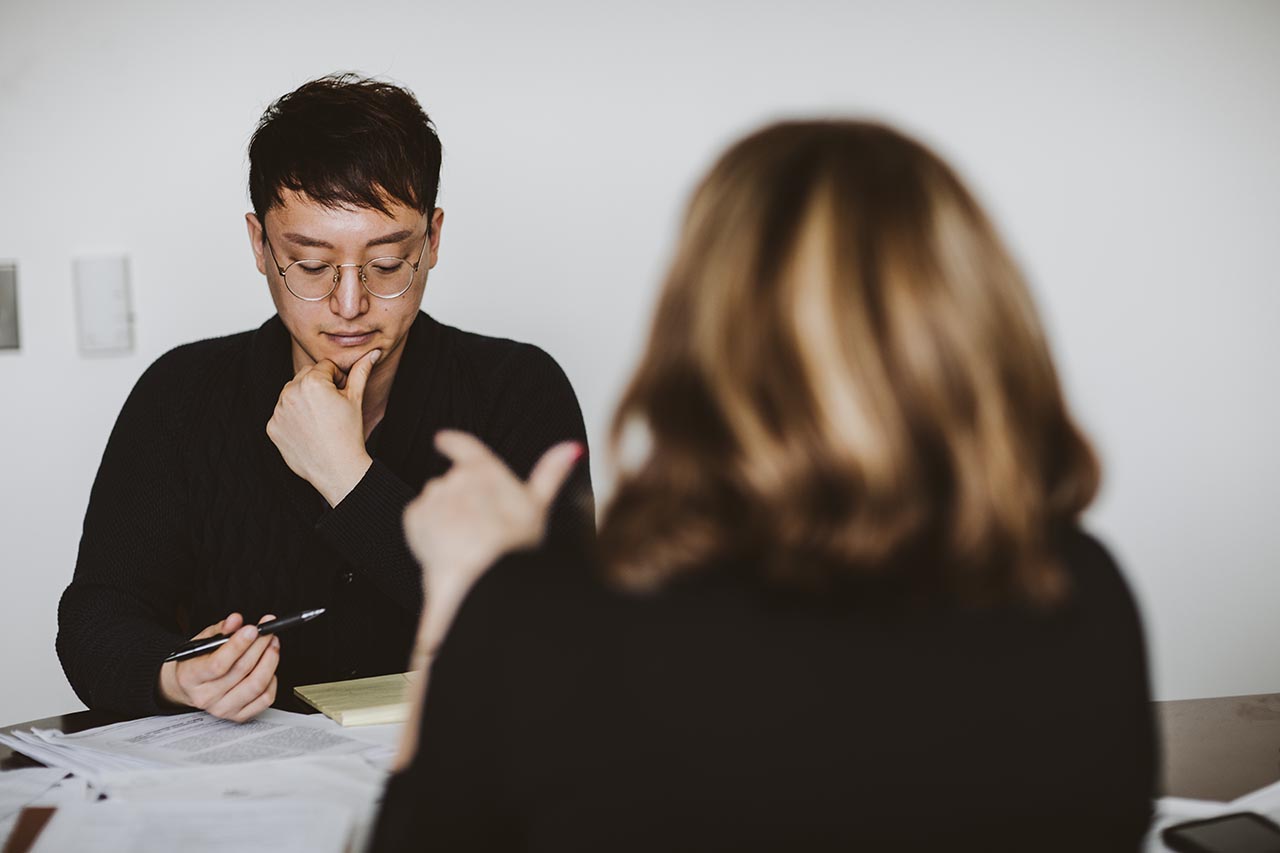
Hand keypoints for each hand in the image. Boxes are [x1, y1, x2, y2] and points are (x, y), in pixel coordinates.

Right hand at [158, 613, 280, 721]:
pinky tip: (269, 667)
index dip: (239, 645)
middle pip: (241, 671)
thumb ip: (220, 629)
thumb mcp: (202, 641)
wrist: (188, 686)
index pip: (218, 664)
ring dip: (270, 660)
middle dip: (260, 646)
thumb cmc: (196, 662)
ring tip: (272, 644)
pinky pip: (265, 699)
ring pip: (256, 685)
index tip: (253, 629)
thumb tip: (235, 620)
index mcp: (190, 678)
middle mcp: (206, 697)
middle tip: (268, 631)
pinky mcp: (238, 716)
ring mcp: (223, 709)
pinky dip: (272, 680)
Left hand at [266, 349, 380, 505]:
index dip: (337, 380)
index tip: (342, 397)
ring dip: (304, 401)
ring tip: (320, 421)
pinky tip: (308, 431)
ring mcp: (278, 410)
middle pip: (305, 376)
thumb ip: (361, 371)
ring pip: (292, 394)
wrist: (337, 468)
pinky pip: (282, 414)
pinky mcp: (272, 427)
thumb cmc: (349, 433)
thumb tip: (373, 352)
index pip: (324, 367)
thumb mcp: (356, 398)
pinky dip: (293, 419)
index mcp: (312, 381)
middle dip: (318, 386)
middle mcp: (290, 392)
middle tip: (332, 409)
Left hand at [404, 431, 581, 660]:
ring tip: (463, 542)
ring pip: (436, 501)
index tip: (441, 439)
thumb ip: (551, 472)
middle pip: (454, 483)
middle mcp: (457, 477)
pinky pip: (418, 518)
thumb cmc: (514, 546)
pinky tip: (446, 546)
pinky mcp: (416, 516)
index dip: (452, 442)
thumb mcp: (538, 507)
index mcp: (486, 470)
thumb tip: (574, 447)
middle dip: (461, 502)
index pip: (465, 446)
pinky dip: (426, 530)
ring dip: (444, 516)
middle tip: (478, 528)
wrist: (483, 578)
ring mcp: (435, 496)